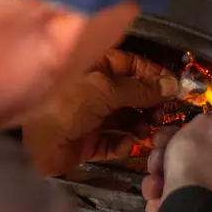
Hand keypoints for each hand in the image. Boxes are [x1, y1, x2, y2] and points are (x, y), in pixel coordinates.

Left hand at [22, 50, 177, 175]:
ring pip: (125, 119)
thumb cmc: (68, 103)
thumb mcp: (106, 89)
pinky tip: (125, 144)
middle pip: (132, 94)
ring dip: (139, 125)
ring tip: (145, 132)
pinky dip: (121, 143)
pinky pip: (113, 141)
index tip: (175, 89)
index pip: (132, 66)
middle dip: (149, 104)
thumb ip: (141, 88)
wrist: (36, 141)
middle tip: (161, 115)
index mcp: (95, 67)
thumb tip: (173, 84)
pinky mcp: (89, 141)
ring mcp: (91, 116)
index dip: (154, 76)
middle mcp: (95, 89)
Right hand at [141, 105, 211, 211]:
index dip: (196, 129)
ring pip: (187, 176)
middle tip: (159, 149)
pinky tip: (156, 193)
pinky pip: (183, 197)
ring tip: (153, 176)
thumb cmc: (198, 160)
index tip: (177, 129)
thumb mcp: (209, 123)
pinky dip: (165, 193)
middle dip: (172, 151)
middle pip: (201, 155)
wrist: (190, 208)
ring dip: (163, 172)